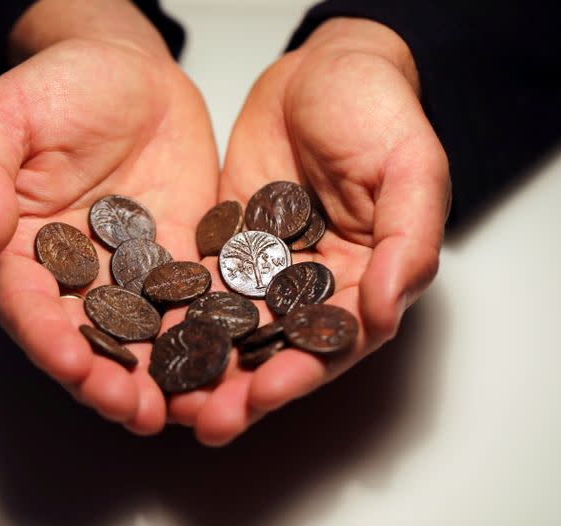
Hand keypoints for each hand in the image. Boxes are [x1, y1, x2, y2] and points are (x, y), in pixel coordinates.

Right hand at [0, 0, 217, 434]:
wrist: (131, 72)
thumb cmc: (61, 85)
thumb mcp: (7, 113)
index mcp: (25, 248)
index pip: (28, 306)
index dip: (46, 339)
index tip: (69, 363)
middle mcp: (77, 274)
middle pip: (87, 339)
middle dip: (109, 380)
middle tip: (135, 411)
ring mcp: (132, 272)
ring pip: (143, 338)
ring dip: (160, 379)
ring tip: (185, 410)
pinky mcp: (181, 260)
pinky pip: (194, 304)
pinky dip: (208, 337)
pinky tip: (227, 363)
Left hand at [170, 18, 449, 444]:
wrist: (321, 71)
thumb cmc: (377, 111)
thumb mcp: (410, 166)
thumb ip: (408, 237)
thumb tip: (389, 306)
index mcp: (368, 279)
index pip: (334, 342)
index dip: (300, 372)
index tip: (262, 396)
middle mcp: (315, 286)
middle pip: (279, 348)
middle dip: (242, 388)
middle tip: (203, 419)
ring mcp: (267, 270)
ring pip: (235, 329)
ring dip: (205, 366)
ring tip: (168, 398)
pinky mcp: (228, 247)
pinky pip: (201, 286)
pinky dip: (178, 314)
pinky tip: (150, 336)